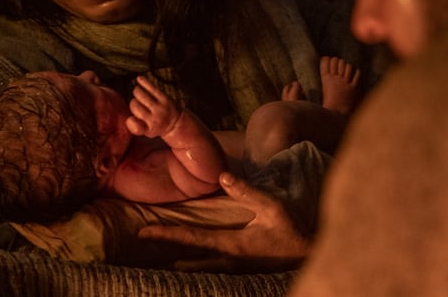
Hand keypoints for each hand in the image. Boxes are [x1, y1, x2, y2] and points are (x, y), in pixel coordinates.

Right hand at [128, 76, 182, 137]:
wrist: (176, 122)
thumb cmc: (156, 125)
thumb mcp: (146, 132)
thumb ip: (136, 128)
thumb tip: (129, 119)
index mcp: (149, 129)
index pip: (134, 125)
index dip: (130, 121)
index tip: (132, 118)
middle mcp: (155, 118)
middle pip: (134, 105)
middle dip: (133, 103)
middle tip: (138, 104)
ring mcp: (160, 107)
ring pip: (139, 94)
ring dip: (137, 92)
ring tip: (139, 94)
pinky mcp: (165, 98)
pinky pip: (151, 87)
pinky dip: (144, 82)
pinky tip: (139, 78)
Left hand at [138, 172, 309, 271]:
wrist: (307, 256)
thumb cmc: (290, 230)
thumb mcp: (271, 207)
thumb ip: (246, 192)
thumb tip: (223, 174)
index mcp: (231, 245)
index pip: (191, 238)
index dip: (165, 234)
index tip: (143, 232)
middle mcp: (226, 262)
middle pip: (186, 260)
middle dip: (163, 255)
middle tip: (141, 248)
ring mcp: (232, 271)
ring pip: (196, 269)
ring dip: (177, 263)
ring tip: (157, 258)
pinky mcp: (238, 273)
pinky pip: (208, 271)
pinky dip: (193, 266)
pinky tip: (187, 263)